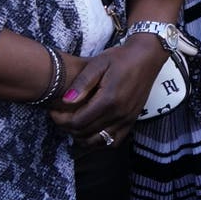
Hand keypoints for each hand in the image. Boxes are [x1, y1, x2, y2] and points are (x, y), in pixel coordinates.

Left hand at [49, 35, 165, 146]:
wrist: (147, 57)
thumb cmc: (120, 58)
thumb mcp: (98, 63)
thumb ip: (82, 83)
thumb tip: (66, 101)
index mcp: (108, 99)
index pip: (77, 122)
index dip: (60, 120)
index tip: (53, 111)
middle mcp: (119, 113)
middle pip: (85, 133)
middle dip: (67, 128)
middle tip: (60, 117)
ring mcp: (127, 119)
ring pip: (98, 141)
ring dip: (81, 137)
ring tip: (73, 124)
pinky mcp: (132, 121)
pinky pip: (113, 141)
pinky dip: (99, 141)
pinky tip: (92, 131)